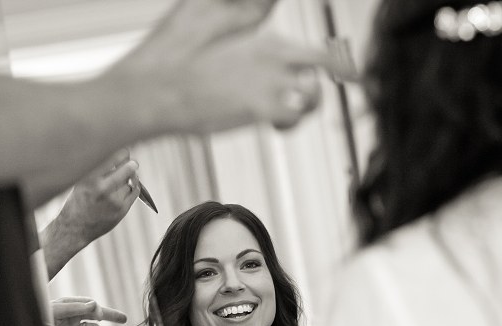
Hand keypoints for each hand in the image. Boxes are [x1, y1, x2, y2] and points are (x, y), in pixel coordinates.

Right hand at [40, 150, 141, 278]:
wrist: (75, 227)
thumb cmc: (79, 200)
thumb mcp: (81, 180)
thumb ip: (99, 169)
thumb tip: (123, 154)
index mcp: (90, 178)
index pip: (114, 157)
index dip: (123, 153)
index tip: (125, 152)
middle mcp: (102, 188)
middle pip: (128, 168)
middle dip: (131, 164)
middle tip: (132, 163)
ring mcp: (113, 200)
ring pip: (130, 181)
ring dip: (129, 179)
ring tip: (119, 183)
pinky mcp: (121, 210)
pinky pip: (135, 192)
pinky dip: (133, 187)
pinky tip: (127, 188)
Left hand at [51, 296, 127, 325]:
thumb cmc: (38, 317)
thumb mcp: (55, 311)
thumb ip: (74, 308)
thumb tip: (94, 305)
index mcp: (70, 305)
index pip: (90, 305)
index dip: (96, 309)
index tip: (97, 314)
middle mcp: (73, 317)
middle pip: (96, 316)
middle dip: (110, 316)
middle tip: (124, 318)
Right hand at [115, 0, 343, 132]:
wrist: (159, 90)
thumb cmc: (179, 62)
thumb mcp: (216, 28)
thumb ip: (247, 29)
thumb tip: (260, 23)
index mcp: (267, 41)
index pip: (320, 52)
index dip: (336, 64)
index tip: (343, 72)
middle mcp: (275, 60)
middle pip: (323, 74)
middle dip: (320, 85)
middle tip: (309, 93)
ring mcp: (269, 86)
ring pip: (312, 99)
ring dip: (303, 107)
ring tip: (285, 112)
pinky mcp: (260, 109)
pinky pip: (292, 119)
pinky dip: (288, 125)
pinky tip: (274, 125)